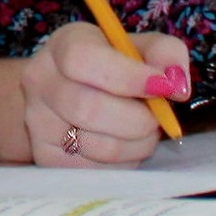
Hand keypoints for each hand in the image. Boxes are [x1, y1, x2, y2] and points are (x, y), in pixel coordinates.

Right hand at [19, 22, 190, 166]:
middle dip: (138, 119)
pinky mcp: (46, 158)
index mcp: (64, 45)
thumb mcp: (139, 48)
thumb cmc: (114, 68)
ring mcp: (38, 123)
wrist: (72, 95)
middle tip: (158, 118)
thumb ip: (165, 53)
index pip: (83, 60)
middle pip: (88, 109)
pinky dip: (124, 162)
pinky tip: (126, 144)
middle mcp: (41, 81)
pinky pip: (95, 170)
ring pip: (97, 146)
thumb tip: (177, 84)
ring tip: (145, 131)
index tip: (162, 86)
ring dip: (136, 144)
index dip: (128, 76)